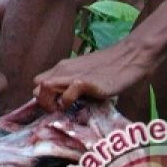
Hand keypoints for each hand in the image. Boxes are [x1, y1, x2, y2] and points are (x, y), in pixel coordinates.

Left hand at [33, 40, 152, 110]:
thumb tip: (68, 100)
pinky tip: (77, 106)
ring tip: (62, 110)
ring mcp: (73, 75)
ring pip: (44, 87)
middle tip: (57, 111)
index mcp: (62, 68)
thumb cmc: (110, 67)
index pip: (38, 82)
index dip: (43, 97)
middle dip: (43, 102)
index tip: (53, 106)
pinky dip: (67, 102)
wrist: (129, 56)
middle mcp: (63, 70)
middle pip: (36, 86)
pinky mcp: (85, 82)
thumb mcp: (86, 73)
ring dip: (49, 102)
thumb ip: (74, 83)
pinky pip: (67, 94)